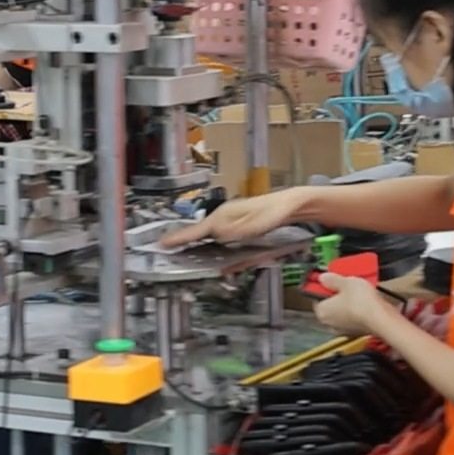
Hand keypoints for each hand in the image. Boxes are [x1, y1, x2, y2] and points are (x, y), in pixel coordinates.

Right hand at [158, 188, 304, 247]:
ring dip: (196, 242)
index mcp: (223, 216)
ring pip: (209, 234)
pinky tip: (211, 249)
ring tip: (181, 248)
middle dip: (183, 240)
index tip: (162, 243)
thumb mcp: (252, 226)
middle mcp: (224, 217)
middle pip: (199, 232)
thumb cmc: (273, 213)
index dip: (179, 238)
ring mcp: (231, 220)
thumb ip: (232, 232)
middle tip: (167, 247)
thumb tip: (216, 236)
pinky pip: (220, 236)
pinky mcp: (238, 225)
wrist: (291, 205)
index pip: (196, 230)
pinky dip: (211, 242)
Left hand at [312, 273, 390, 336]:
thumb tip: (323, 278)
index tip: (330, 279)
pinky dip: (358, 309)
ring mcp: (344, 329)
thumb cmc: (361, 303)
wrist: (381, 318)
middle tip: (346, 283)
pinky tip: (365, 300)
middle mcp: (330, 323)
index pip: (316, 297)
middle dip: (337, 294)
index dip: (324, 286)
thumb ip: (332, 279)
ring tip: (358, 289)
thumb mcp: (345, 281)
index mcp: (322, 311)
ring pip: (343, 311)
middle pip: (330, 305)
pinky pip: (354, 317)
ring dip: (348, 302)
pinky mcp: (357, 331)